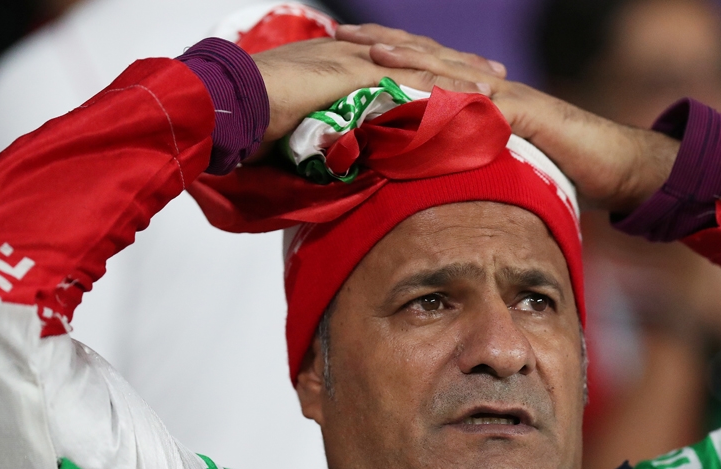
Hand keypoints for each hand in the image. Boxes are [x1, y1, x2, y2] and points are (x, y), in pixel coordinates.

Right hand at [251, 37, 499, 140]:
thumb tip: (335, 161)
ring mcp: (355, 59)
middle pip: (418, 56)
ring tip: (496, 86)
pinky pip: (409, 79)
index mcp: (340, 63)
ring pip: (421, 63)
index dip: (431, 72)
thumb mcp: (296, 129)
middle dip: (458, 66)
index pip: (396, 64)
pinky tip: (469, 96)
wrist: (224, 105)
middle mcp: (353, 54)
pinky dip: (442, 88)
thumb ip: (321, 137)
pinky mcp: (355, 72)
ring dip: (459, 75)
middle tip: (496, 75)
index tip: (460, 82)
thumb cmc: (249, 121)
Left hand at [336, 24, 679, 212]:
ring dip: (409, 59)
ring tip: (369, 50)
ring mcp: (506, 96)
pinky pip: (483, 103)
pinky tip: (424, 91)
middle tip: (340, 32)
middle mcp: (488, 87)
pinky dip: (452, 96)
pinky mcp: (525, 114)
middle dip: (383, 44)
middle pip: (428, 57)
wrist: (613, 165)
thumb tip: (430, 172)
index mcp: (477, 96)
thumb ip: (467, 158)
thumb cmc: (558, 166)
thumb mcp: (500, 161)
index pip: (424, 68)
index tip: (343, 49)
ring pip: (450, 71)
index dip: (386, 57)